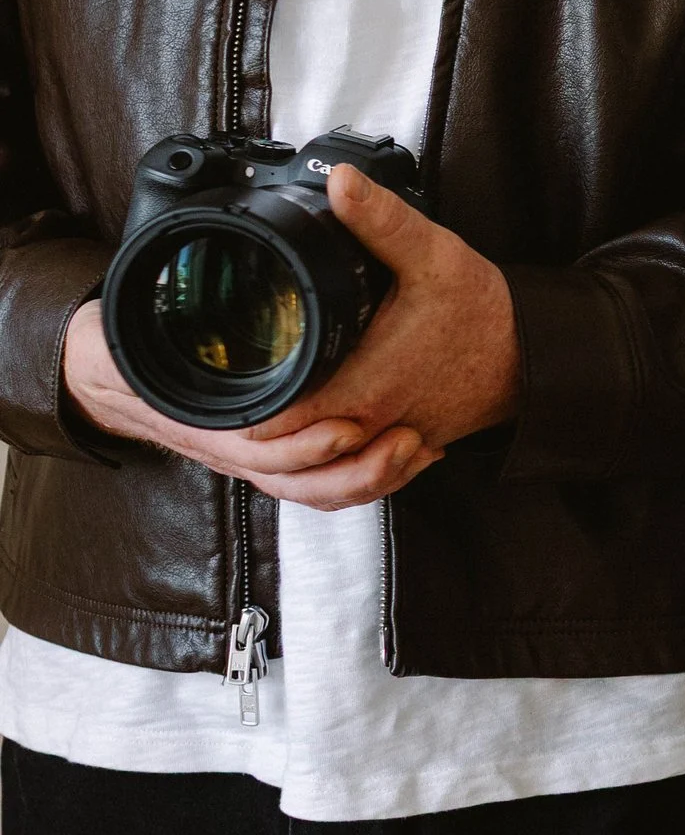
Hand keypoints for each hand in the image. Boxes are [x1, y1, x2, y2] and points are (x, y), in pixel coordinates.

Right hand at [64, 301, 435, 509]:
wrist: (115, 377)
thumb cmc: (121, 357)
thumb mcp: (112, 346)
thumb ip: (127, 344)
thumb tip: (120, 346)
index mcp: (209, 427)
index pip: (262, 451)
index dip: (305, 446)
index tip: (349, 428)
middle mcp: (240, 453)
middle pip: (305, 483)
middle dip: (359, 469)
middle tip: (407, 439)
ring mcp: (264, 460)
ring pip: (324, 490)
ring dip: (376, 476)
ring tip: (422, 447)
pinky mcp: (286, 456)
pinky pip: (332, 482)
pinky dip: (375, 474)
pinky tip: (418, 450)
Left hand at [243, 165, 519, 468]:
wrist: (537, 357)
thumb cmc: (485, 313)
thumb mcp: (433, 255)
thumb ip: (380, 220)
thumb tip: (340, 180)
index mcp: (363, 386)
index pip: (271, 425)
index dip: (238, 408)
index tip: (223, 378)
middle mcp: (372, 424)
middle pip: (285, 450)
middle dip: (258, 422)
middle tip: (237, 381)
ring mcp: (390, 442)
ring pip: (319, 462)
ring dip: (293, 437)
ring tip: (272, 397)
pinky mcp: (408, 445)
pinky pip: (354, 460)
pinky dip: (332, 444)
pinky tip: (324, 412)